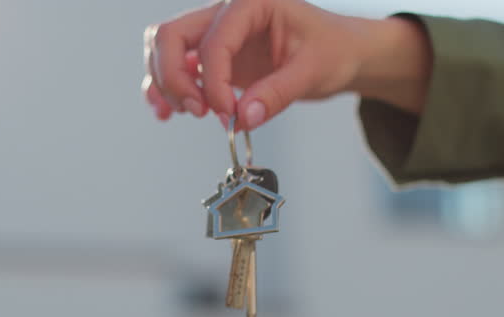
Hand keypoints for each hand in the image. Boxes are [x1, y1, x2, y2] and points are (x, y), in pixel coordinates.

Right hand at [142, 0, 432, 129]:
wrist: (339, 53)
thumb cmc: (332, 50)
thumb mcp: (313, 71)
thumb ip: (278, 93)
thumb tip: (244, 119)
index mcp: (250, 2)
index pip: (214, 42)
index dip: (214, 84)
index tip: (229, 115)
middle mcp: (225, 12)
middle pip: (171, 36)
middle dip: (173, 78)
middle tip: (199, 111)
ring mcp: (215, 34)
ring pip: (164, 48)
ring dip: (165, 83)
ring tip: (187, 113)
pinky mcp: (212, 57)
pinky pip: (174, 67)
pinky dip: (164, 89)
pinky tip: (168, 113)